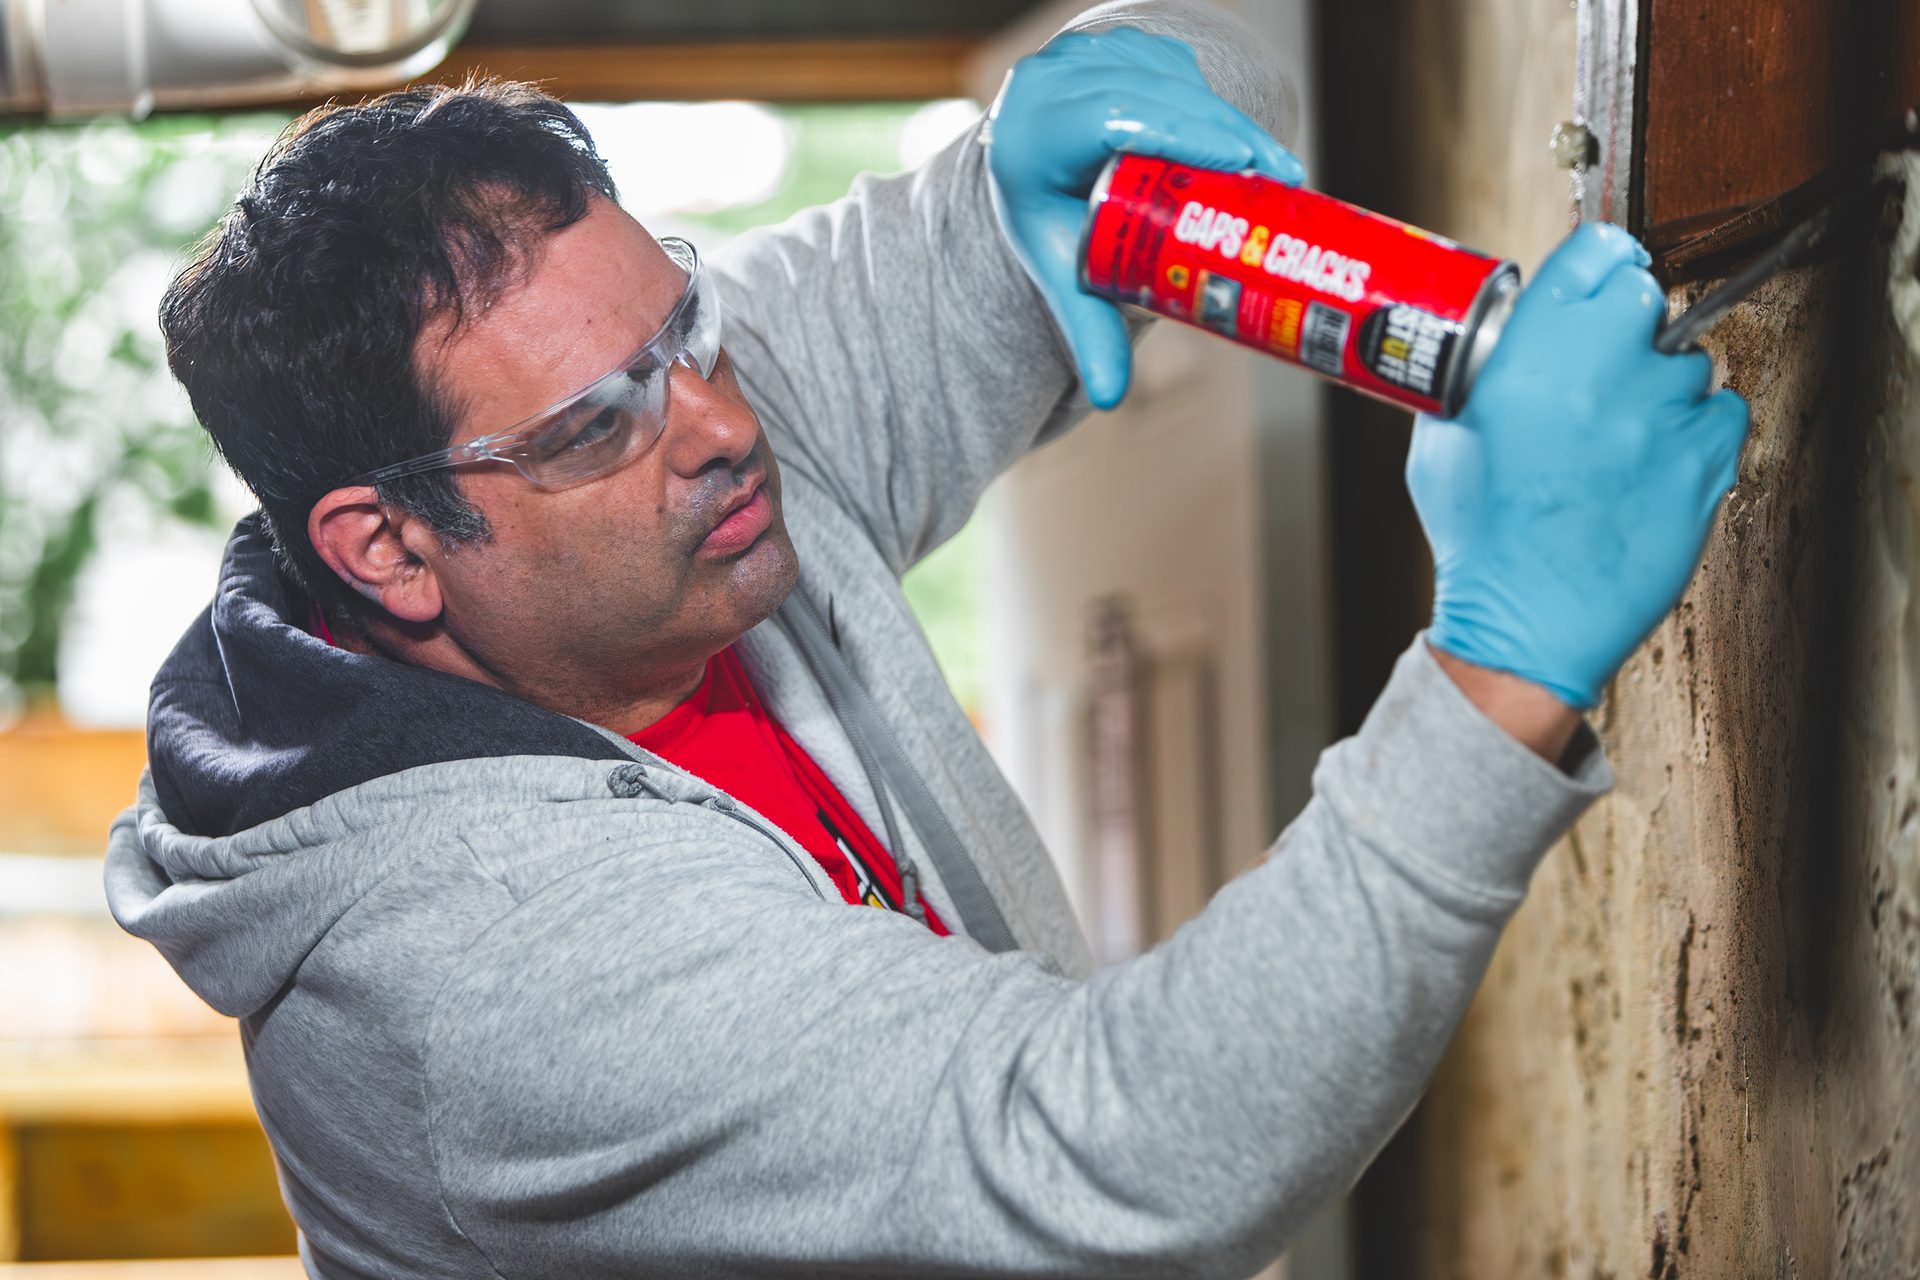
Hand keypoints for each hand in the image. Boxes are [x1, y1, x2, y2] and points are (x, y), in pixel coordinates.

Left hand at [984, 25, 1303, 409]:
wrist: (1030, 163)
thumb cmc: (1049, 221)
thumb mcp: (1062, 273)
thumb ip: (1087, 333)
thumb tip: (1110, 398)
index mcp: (1032, 136)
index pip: (1112, 119)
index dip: (1180, 133)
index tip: (1239, 163)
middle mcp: (1049, 82)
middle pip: (1152, 94)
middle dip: (1223, 132)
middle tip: (1279, 175)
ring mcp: (1080, 51)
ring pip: (1170, 75)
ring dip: (1225, 116)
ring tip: (1270, 166)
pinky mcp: (1112, 41)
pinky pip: (1173, 65)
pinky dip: (1209, 99)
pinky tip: (1240, 139)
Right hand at [1407, 222, 1749, 709]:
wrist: (1525, 626)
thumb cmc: (1480, 543)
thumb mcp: (1439, 444)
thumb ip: (1471, 379)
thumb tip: (1493, 344)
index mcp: (1529, 355)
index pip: (1594, 253)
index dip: (1599, 263)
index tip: (1600, 280)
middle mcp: (1599, 372)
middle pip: (1644, 296)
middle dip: (1625, 325)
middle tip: (1604, 367)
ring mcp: (1658, 416)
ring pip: (1687, 360)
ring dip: (1661, 386)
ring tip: (1622, 436)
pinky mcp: (1702, 461)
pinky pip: (1724, 413)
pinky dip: (1699, 430)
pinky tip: (1657, 461)